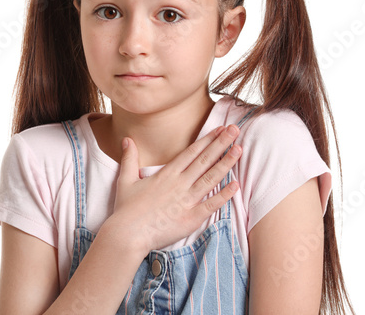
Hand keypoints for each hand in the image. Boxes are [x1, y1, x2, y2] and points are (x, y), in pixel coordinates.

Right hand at [111, 125, 241, 252]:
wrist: (127, 235)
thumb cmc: (126, 209)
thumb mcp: (125, 180)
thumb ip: (130, 158)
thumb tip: (127, 139)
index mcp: (166, 174)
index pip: (191, 152)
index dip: (207, 139)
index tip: (219, 129)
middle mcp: (179, 184)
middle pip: (204, 160)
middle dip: (221, 143)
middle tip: (235, 129)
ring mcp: (186, 201)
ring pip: (211, 178)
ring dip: (226, 163)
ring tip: (239, 149)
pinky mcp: (191, 218)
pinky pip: (211, 205)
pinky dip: (224, 195)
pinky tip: (236, 185)